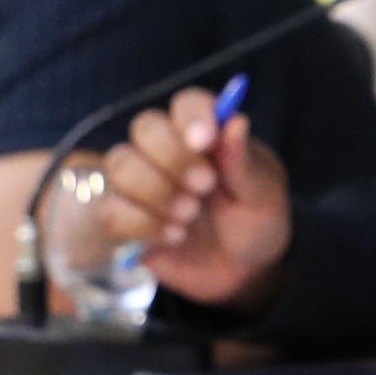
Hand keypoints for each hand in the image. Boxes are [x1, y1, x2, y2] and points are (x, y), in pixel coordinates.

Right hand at [92, 87, 291, 309]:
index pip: (186, 103)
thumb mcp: (264, 196)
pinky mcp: (127, 219)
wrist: (244, 271)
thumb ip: (244, 162)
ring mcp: (143, 183)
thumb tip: (235, 120)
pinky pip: (111, 210)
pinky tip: (174, 237)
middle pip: (146, 127)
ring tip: (189, 215)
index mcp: (208, 135)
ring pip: (120, 164)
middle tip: (204, 186)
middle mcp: (169, 151)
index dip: (191, 116)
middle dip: (172, 157)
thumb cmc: (257, 222)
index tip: (206, 140)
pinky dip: (141, 224)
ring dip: (155, 191)